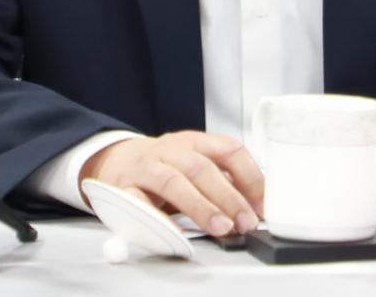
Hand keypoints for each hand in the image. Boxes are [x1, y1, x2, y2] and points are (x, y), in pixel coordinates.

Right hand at [80, 130, 263, 236]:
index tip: (262, 204)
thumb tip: (254, 204)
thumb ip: (220, 178)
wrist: (114, 160)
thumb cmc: (162, 165)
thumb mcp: (193, 161)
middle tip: (245, 221)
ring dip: (201, 206)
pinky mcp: (124, 187)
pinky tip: (175, 233)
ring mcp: (146, 167)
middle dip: (228, 196)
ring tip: (221, 227)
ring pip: (174, 181)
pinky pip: (140, 202)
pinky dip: (158, 218)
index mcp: (193, 141)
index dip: (249, 176)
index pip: (228, 149)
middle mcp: (170, 150)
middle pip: (202, 167)